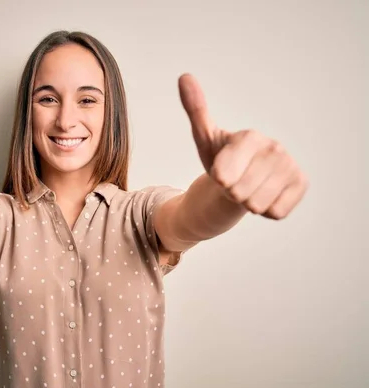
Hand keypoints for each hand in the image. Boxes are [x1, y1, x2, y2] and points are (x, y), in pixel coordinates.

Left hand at [178, 74, 307, 218]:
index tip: (221, 172)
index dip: (219, 180)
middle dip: (232, 193)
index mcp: (249, 137)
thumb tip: (184, 76)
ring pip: (257, 205)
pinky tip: (265, 194)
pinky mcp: (302, 184)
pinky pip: (275, 212)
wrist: (243, 179)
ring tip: (249, 188)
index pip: (223, 177)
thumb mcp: (204, 138)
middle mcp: (275, 147)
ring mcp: (291, 165)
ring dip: (248, 203)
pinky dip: (266, 210)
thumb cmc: (220, 159)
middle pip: (240, 193)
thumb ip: (196, 110)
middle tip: (235, 182)